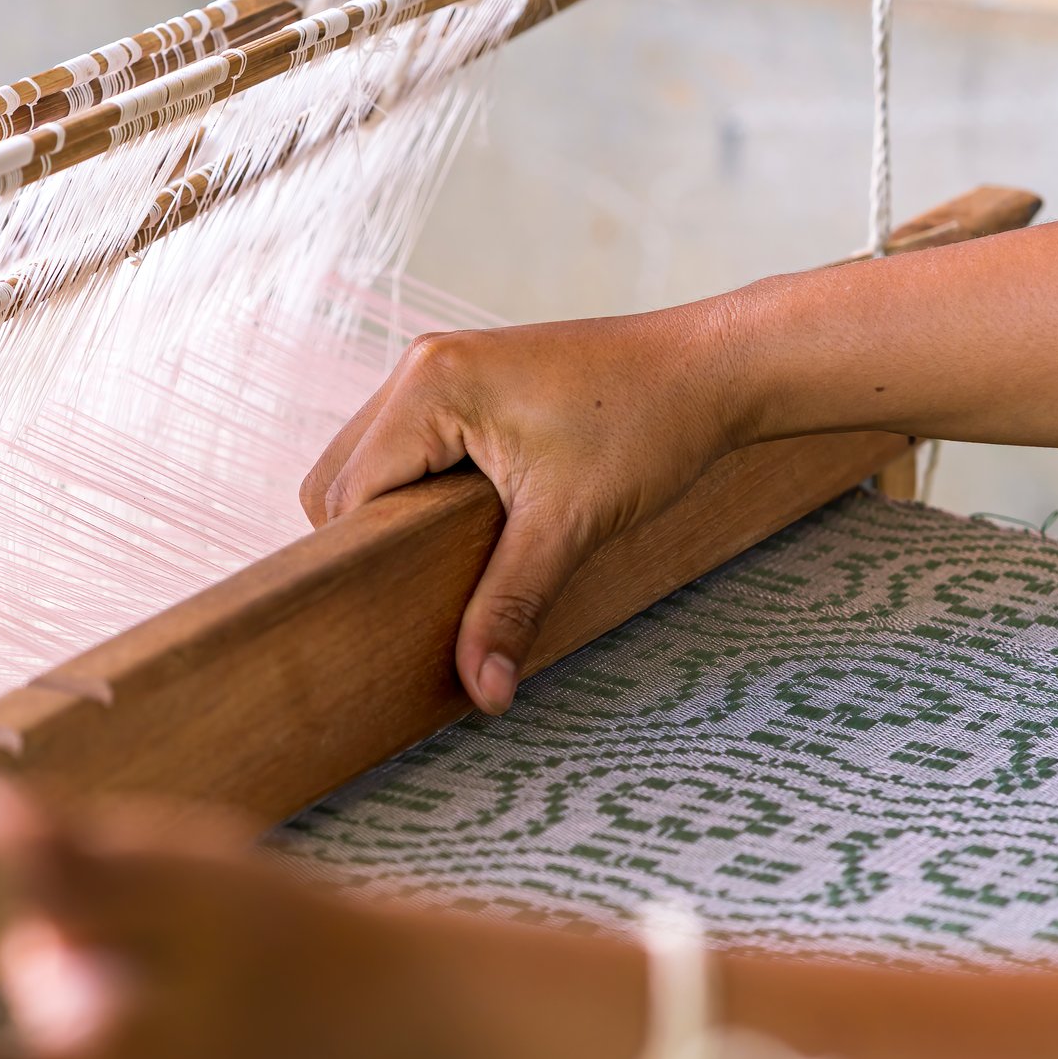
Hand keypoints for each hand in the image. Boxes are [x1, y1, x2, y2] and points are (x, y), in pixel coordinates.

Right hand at [301, 306, 744, 713]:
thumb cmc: (649, 426)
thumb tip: (483, 692)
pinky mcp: (472, 382)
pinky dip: (425, 492)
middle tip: (429, 597)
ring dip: (400, 518)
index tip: (395, 620)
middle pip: (343, 479)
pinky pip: (413, 446)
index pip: (349, 495)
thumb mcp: (571, 525)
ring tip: (456, 564)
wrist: (714, 370)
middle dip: (375, 544)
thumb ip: (512, 606)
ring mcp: (445, 368)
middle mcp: (422, 366)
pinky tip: (473, 527)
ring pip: (374, 463)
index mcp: (430, 386)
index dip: (366, 563)